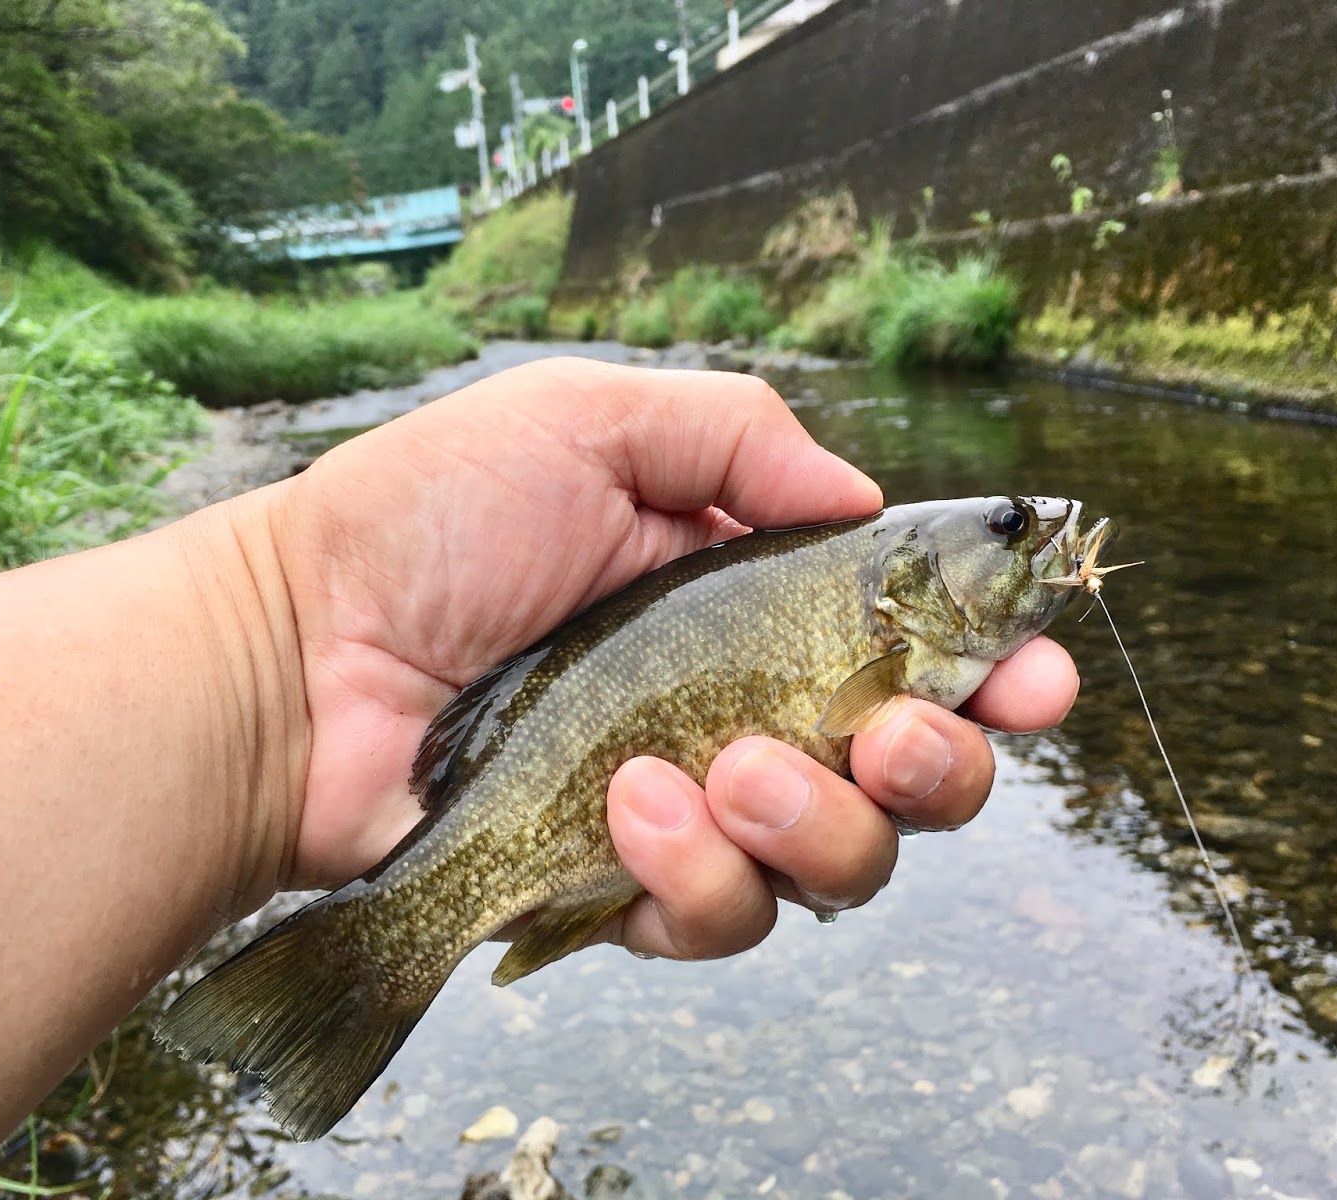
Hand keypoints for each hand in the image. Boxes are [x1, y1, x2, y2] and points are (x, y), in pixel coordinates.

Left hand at [265, 358, 1079, 953]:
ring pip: (839, 865)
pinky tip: (624, 806)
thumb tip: (862, 495)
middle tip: (888, 738)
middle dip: (938, 769)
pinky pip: (722, 918)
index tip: (1039, 677)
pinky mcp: (622, 886)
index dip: (998, 669)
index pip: (911, 643)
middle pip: (913, 777)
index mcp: (748, 599)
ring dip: (811, 824)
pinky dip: (695, 871)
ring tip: (718, 764)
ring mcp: (686, 807)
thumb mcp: (582, 419)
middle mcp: (740, 707)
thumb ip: (734, 434)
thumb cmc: (424, 522)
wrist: (297, 654)